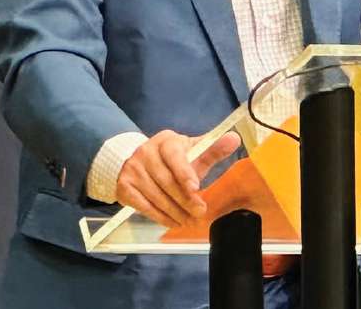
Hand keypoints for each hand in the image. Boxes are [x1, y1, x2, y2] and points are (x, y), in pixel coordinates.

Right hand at [115, 130, 240, 227]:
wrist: (133, 159)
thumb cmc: (171, 158)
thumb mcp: (190, 151)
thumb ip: (212, 149)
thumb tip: (234, 139)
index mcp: (166, 142)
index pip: (175, 157)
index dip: (185, 173)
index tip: (196, 188)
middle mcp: (146, 153)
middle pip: (167, 181)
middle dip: (185, 200)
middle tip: (200, 213)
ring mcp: (133, 170)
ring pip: (157, 196)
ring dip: (175, 212)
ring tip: (189, 221)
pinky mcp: (125, 187)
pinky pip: (145, 206)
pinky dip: (161, 217)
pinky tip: (173, 222)